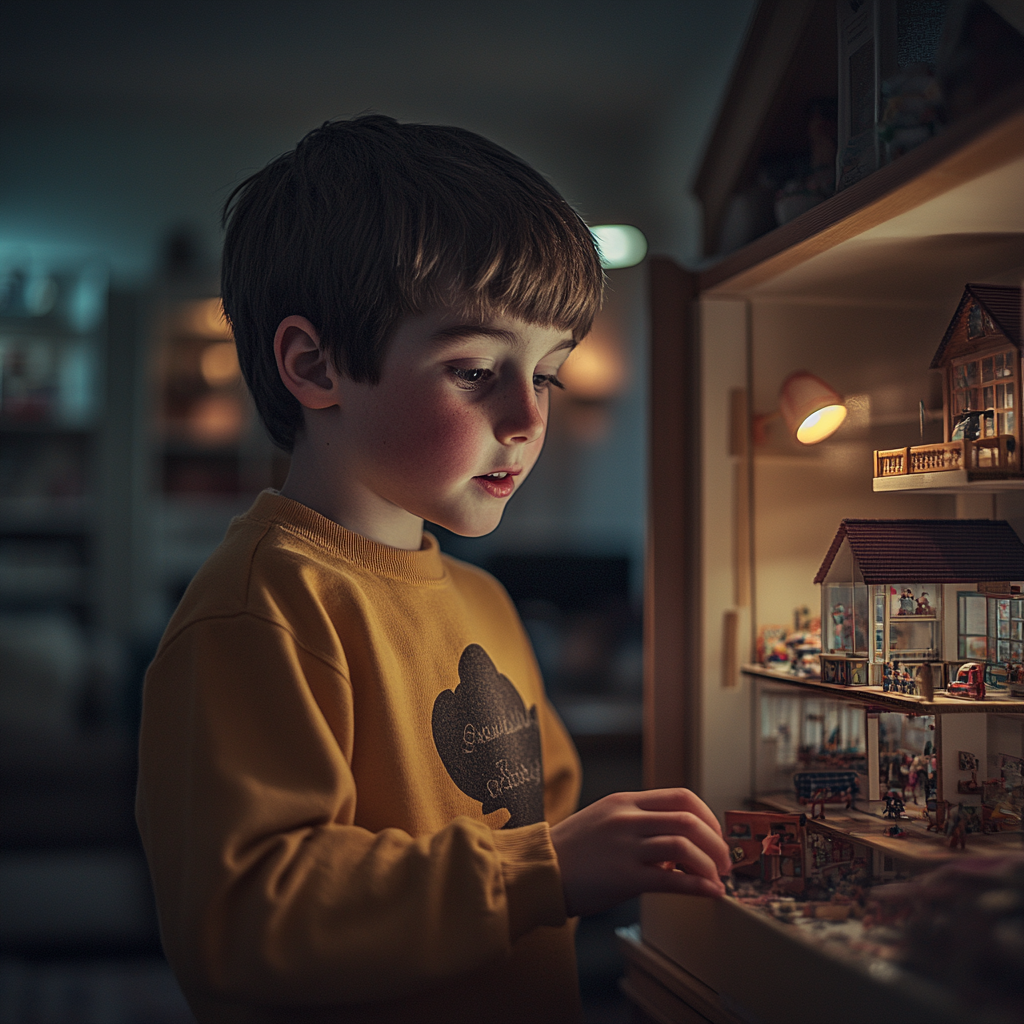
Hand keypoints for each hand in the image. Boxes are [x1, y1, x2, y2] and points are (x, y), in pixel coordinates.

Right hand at [549, 788, 731, 917]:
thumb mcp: (604, 821)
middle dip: (716, 842)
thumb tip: (676, 850)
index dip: (708, 816)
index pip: (681, 797)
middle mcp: (627, 819)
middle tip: (725, 861)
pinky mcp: (623, 877)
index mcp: (625, 802)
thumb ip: (638, 826)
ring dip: (710, 864)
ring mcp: (626, 847)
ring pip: (683, 846)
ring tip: (718, 879)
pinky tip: (709, 893)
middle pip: (688, 819)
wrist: (538, 870)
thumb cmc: (571, 851)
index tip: (716, 834)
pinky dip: (697, 886)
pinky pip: (671, 880)